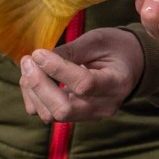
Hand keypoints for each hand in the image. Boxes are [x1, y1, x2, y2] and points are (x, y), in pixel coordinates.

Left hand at [19, 28, 143, 122]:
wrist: (131, 66)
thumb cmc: (116, 48)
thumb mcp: (99, 40)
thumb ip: (72, 50)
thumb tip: (39, 59)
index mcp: (117, 83)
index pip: (84, 84)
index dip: (57, 69)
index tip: (38, 53)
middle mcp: (104, 106)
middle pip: (63, 109)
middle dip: (39, 85)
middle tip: (27, 61)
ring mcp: (90, 116)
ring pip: (52, 115)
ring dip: (33, 92)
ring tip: (28, 67)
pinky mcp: (77, 119)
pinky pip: (48, 115)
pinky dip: (34, 99)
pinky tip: (34, 79)